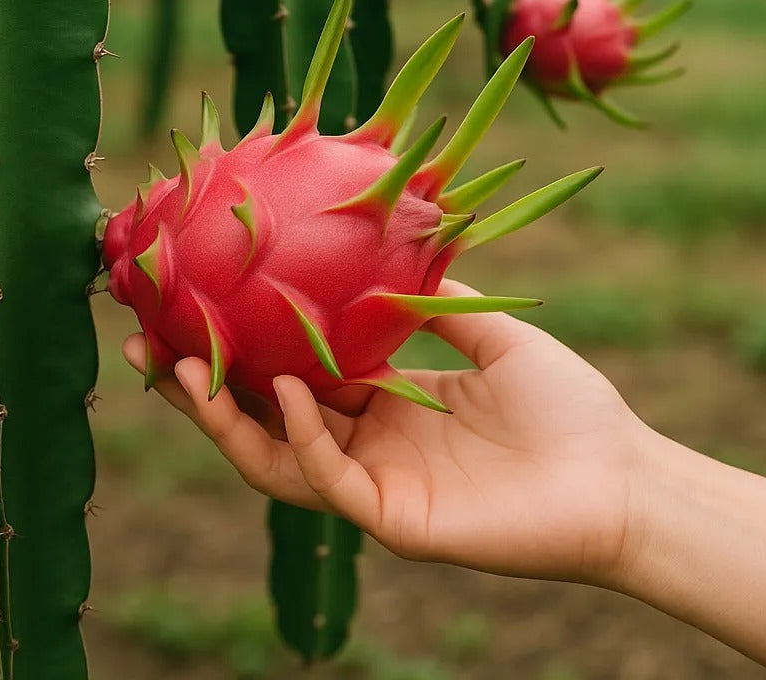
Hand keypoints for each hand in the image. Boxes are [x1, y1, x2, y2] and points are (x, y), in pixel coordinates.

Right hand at [122, 278, 648, 585]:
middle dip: (198, 387)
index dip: (237, 346)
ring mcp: (373, 486)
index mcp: (378, 403)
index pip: (286, 375)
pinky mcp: (393, 520)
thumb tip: (385, 246)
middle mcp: (362, 444)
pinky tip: (291, 388)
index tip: (190, 304)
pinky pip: (328, 482)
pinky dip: (303, 435)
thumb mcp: (486, 332)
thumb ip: (430, 299)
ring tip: (181, 370)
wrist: (622, 475)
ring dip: (224, 416)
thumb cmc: (564, 405)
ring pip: (273, 457)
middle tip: (143, 344)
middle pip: (260, 419)